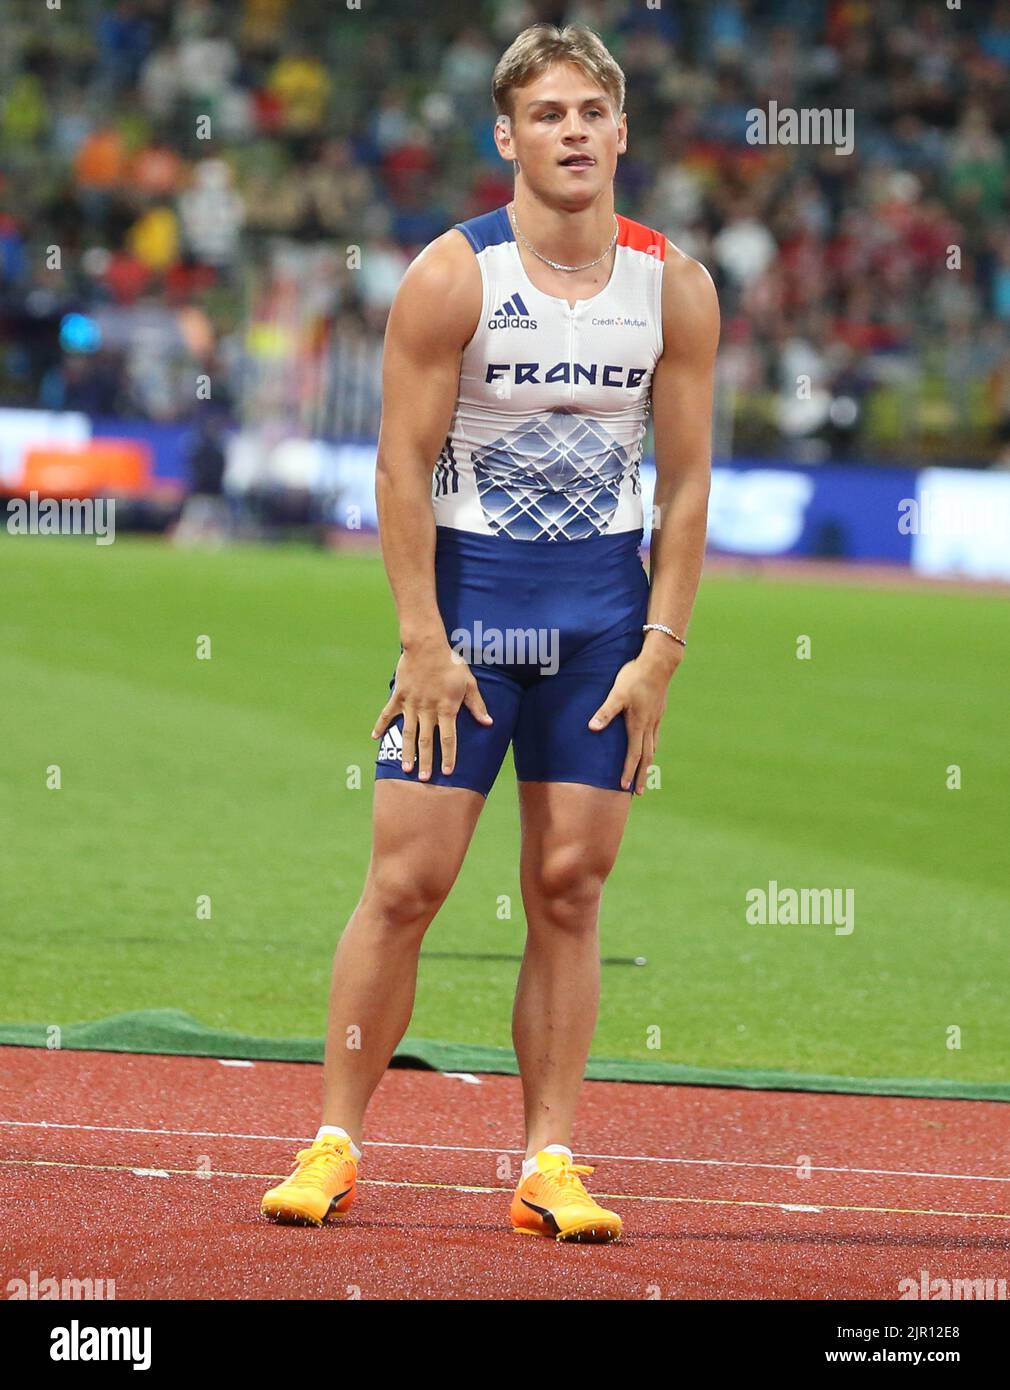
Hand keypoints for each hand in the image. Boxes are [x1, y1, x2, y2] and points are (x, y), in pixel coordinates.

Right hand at [371, 644, 491, 780]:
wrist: (426, 646)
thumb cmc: (451, 663)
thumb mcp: (469, 683)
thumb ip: (477, 705)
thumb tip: (488, 723)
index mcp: (446, 709)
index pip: (449, 738)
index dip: (448, 756)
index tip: (447, 772)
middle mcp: (427, 710)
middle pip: (427, 741)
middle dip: (426, 761)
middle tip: (424, 780)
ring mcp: (411, 704)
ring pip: (408, 733)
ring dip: (407, 752)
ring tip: (405, 769)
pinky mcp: (399, 696)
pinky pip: (388, 713)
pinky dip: (381, 725)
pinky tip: (375, 738)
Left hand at [587, 651, 675, 794]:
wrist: (659, 663)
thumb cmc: (634, 677)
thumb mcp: (616, 694)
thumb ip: (605, 712)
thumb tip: (592, 728)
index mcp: (638, 725)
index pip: (633, 755)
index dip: (628, 772)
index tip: (625, 788)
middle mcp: (649, 726)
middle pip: (646, 757)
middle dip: (642, 775)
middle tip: (639, 793)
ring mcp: (656, 719)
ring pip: (652, 747)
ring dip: (648, 763)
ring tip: (645, 774)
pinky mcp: (659, 712)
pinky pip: (655, 736)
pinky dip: (652, 747)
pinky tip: (650, 746)